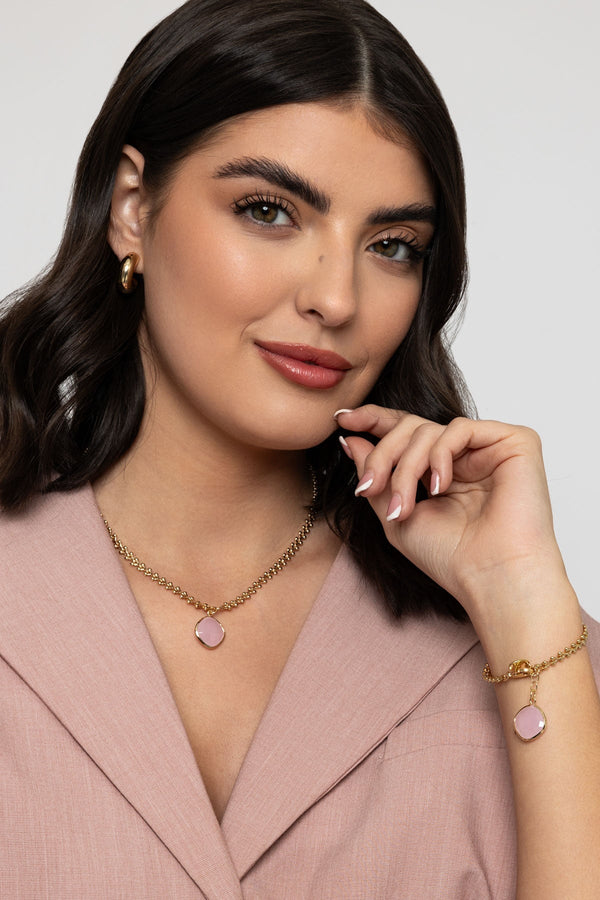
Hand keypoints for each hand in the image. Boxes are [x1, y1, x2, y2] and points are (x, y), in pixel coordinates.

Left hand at [336, 405, 569, 627]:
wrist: (493, 578)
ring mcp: (490, 447)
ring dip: (405, 466)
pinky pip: (460, 428)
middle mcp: (467, 455)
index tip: (342, 421)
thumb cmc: (452, 558)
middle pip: (411, 427)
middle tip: (368, 489)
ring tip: (402, 507)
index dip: (374, 420)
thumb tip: (349, 437)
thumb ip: (375, 474)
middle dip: (382, 456)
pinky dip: (439, 455)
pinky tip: (439, 487)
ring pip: (430, 429)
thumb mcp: (395, 515)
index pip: (407, 431)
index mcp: (443, 470)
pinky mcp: (515, 442)